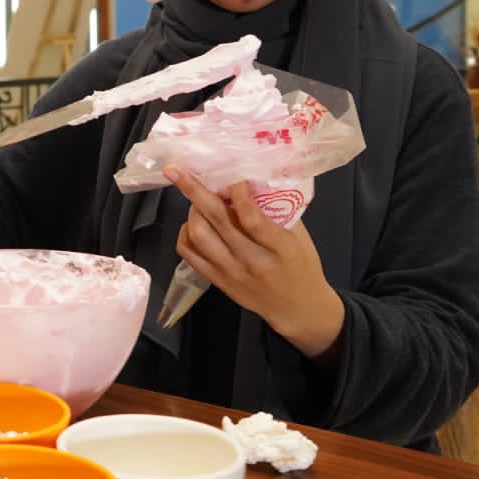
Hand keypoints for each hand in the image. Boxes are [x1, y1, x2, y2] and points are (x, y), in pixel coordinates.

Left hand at [165, 167, 344, 357]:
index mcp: (280, 248)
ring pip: (198, 235)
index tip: (232, 177)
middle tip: (177, 171)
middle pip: (217, 221)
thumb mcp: (299, 237)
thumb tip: (249, 179)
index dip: (238, 194)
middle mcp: (252, 261)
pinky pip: (189, 254)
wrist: (296, 308)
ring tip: (199, 201)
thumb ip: (276, 211)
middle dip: (193, 191)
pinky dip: (186, 233)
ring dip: (192, 211)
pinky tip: (194, 223)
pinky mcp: (217, 281)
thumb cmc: (301, 266)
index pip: (252, 218)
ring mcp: (231, 272)